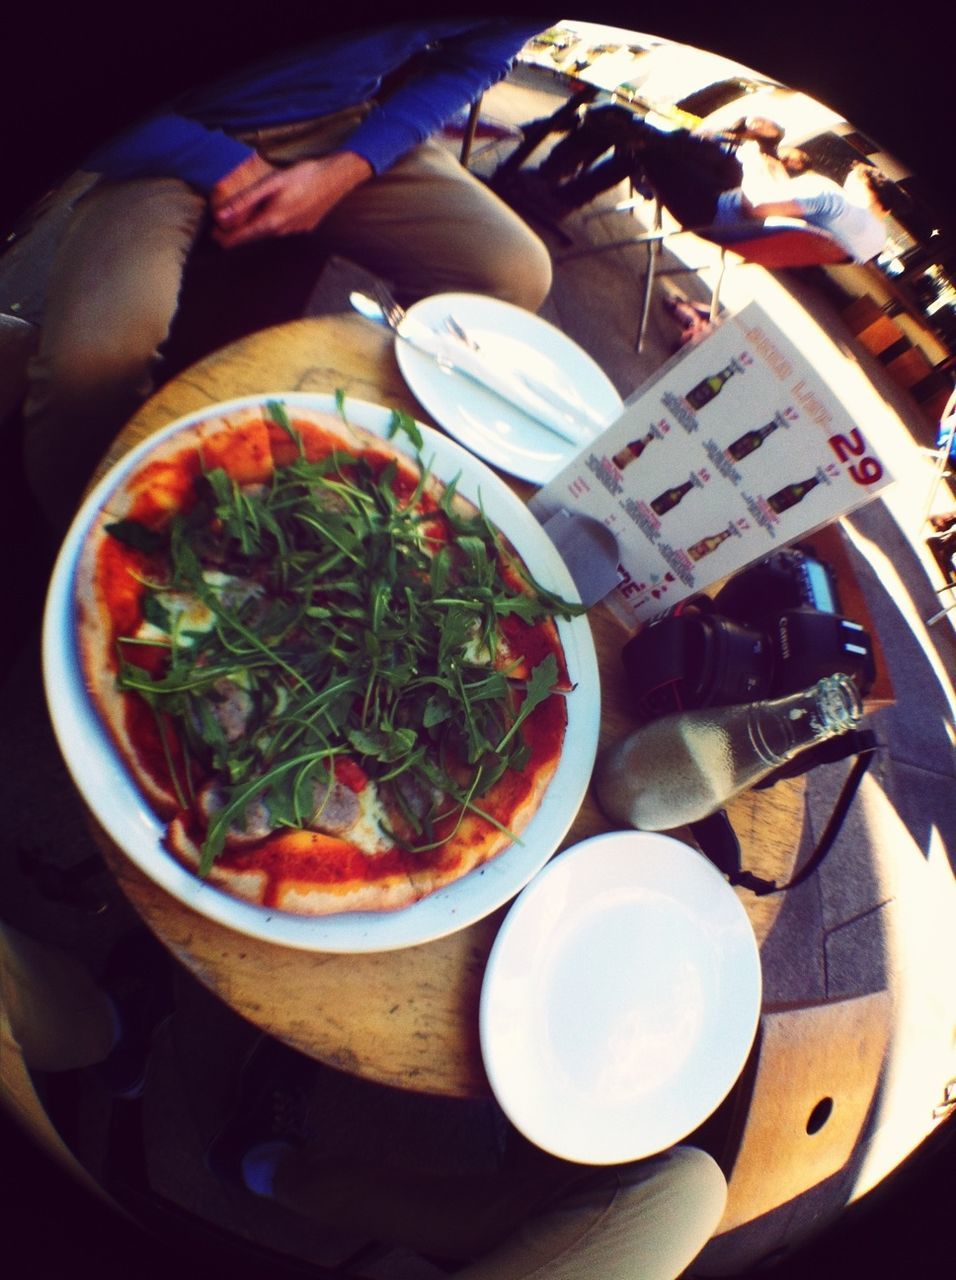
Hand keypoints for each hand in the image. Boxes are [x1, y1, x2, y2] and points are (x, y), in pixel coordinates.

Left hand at [210, 151, 372, 248]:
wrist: (337, 177)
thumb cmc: (304, 176)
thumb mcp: (270, 184)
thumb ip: (245, 201)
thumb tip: (222, 216)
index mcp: (271, 222)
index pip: (241, 238)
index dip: (224, 238)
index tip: (213, 234)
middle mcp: (282, 231)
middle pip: (253, 237)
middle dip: (237, 233)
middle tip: (222, 228)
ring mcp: (295, 231)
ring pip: (268, 233)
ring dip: (254, 228)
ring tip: (243, 220)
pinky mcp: (305, 227)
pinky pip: (282, 229)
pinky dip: (270, 224)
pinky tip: (271, 213)